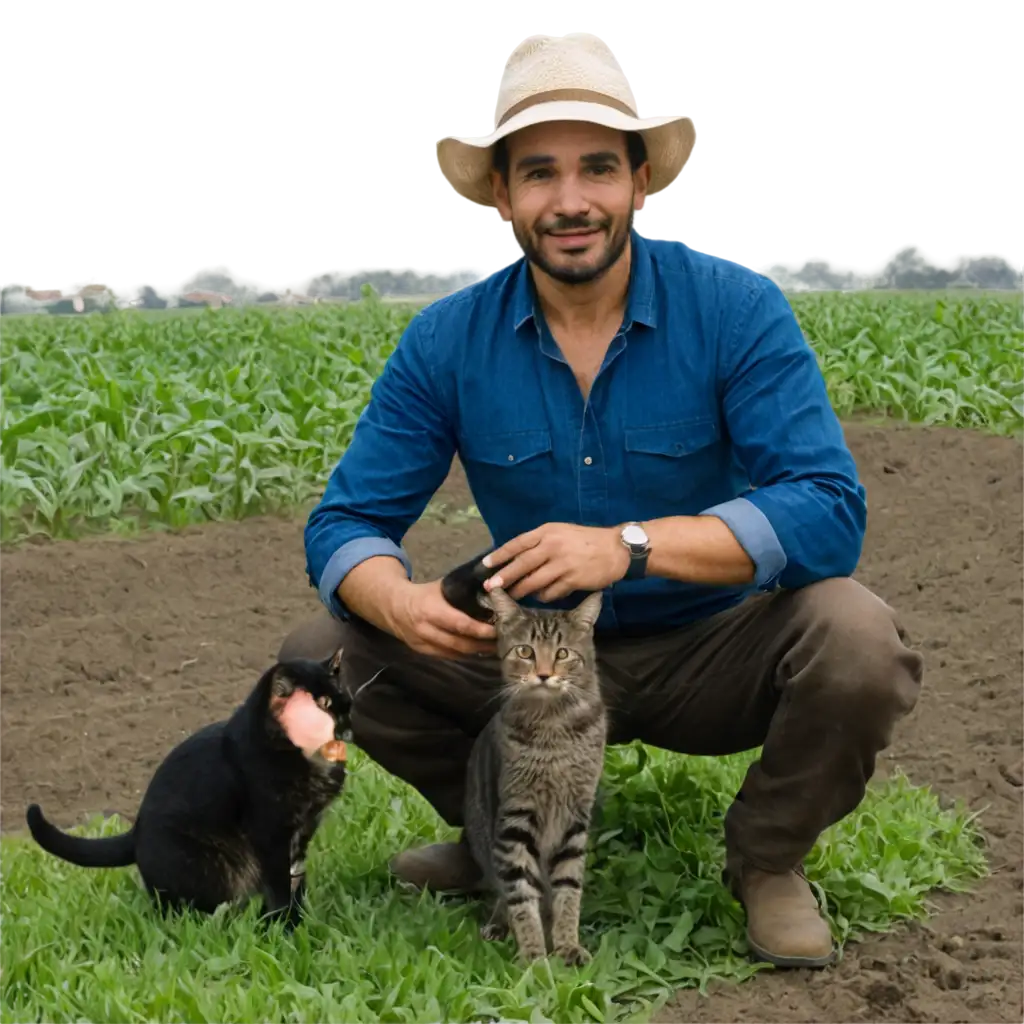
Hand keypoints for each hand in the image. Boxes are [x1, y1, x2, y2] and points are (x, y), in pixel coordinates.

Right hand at [384, 579, 496, 659]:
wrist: (394, 607)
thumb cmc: (423, 594)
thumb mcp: (441, 587)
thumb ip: (463, 590)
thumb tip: (492, 589)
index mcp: (431, 610)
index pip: (461, 624)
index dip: (481, 630)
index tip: (499, 629)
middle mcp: (426, 630)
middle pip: (460, 643)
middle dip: (483, 644)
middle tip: (504, 641)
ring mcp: (424, 643)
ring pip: (455, 653)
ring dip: (477, 652)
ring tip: (496, 647)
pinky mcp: (423, 652)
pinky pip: (448, 656)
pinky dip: (465, 655)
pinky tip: (478, 651)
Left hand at [482, 523, 629, 602]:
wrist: (616, 549)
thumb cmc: (585, 541)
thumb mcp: (561, 533)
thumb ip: (540, 543)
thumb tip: (516, 559)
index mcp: (547, 532)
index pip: (517, 543)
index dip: (500, 555)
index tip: (486, 565)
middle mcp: (553, 546)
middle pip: (521, 564)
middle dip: (504, 577)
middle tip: (490, 587)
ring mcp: (563, 564)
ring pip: (534, 581)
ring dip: (520, 590)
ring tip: (511, 596)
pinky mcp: (573, 580)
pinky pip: (550, 592)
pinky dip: (543, 596)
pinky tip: (541, 596)